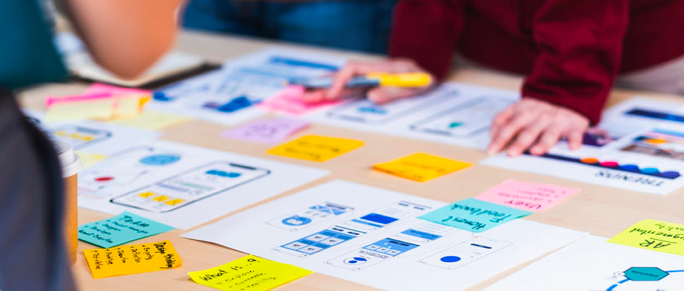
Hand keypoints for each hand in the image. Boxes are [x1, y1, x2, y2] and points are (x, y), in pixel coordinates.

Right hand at [301, 58, 434, 103]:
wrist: (429, 78)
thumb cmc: (423, 80)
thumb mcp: (415, 85)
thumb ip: (394, 91)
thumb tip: (371, 97)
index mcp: (380, 68)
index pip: (353, 69)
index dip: (340, 81)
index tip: (333, 94)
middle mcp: (371, 72)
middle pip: (342, 76)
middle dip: (324, 85)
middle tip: (305, 94)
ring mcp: (369, 79)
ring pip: (343, 83)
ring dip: (325, 89)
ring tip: (307, 96)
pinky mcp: (370, 87)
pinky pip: (350, 90)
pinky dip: (335, 93)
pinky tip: (322, 96)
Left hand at [487, 98, 589, 156]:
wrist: (567, 98)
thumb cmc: (537, 111)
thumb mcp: (518, 109)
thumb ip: (503, 119)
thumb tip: (491, 134)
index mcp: (524, 109)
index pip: (509, 124)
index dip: (500, 137)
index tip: (492, 149)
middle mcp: (540, 115)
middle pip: (528, 129)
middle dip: (519, 142)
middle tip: (511, 153)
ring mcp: (557, 120)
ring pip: (550, 133)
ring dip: (543, 142)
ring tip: (536, 151)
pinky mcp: (574, 125)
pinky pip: (575, 133)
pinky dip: (574, 139)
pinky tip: (572, 147)